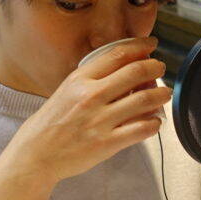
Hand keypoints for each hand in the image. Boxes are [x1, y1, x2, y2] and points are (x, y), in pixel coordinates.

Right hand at [5, 37, 169, 184]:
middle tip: (161, 68)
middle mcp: (91, 96)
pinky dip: (154, 122)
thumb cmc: (51, 123)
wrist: (36, 154)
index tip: (150, 45)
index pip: (118, 54)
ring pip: (144, 99)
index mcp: (80, 80)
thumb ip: (93, 80)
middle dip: (156, 67)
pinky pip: (142, 129)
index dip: (140, 46)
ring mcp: (100, 120)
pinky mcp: (107, 143)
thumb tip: (126, 70)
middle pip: (136, 72)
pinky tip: (154, 121)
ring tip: (164, 94)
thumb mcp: (66, 90)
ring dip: (161, 94)